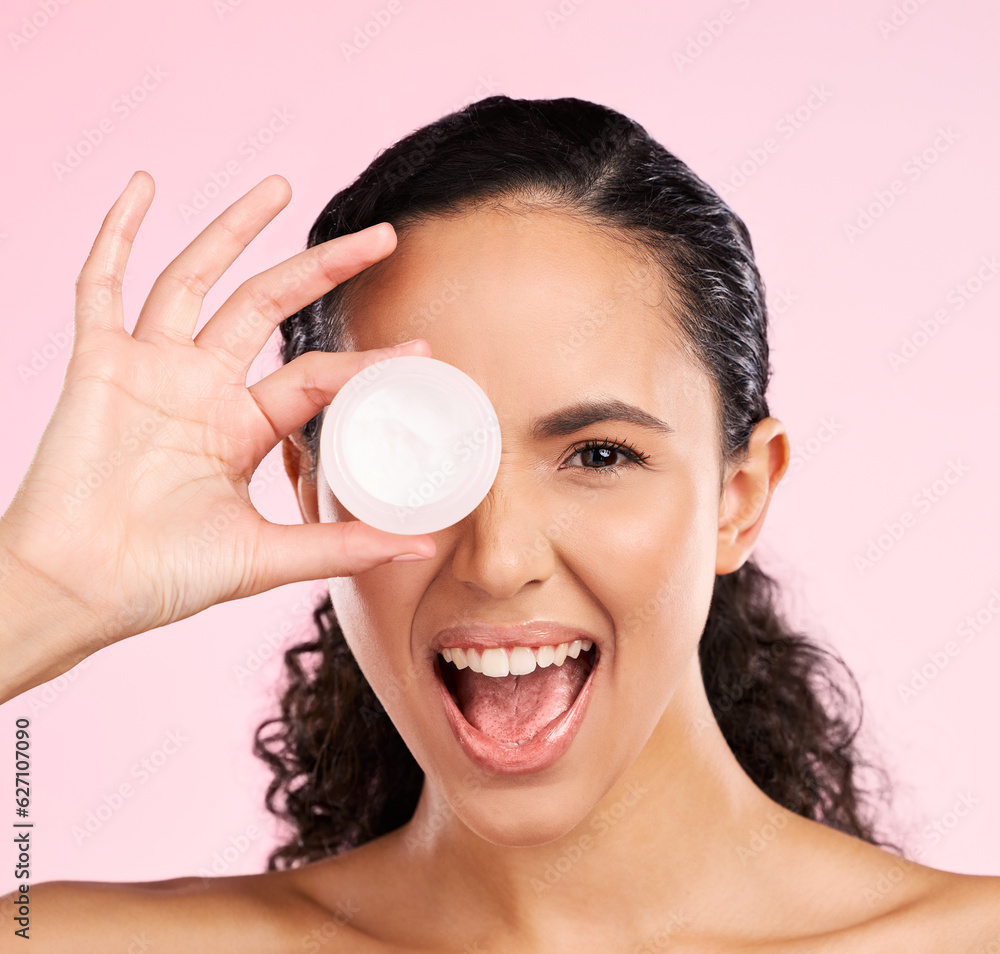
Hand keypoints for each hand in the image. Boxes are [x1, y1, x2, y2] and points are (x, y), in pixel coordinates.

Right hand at [0, 171, 435, 652]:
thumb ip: (341, 545)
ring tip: (282, 185)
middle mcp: (201, 388)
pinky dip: (117, 235)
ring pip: (196, 278)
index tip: (422, 351)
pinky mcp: (98, 364)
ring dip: (235, 230)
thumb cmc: (165, 578)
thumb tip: (422, 547)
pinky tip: (143, 187)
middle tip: (383, 237)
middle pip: (269, 306)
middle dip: (324, 268)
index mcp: (241, 427)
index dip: (366, 363)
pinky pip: (101, 286)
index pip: (314, 376)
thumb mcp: (266, 556)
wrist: (81, 591)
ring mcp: (150, 369)